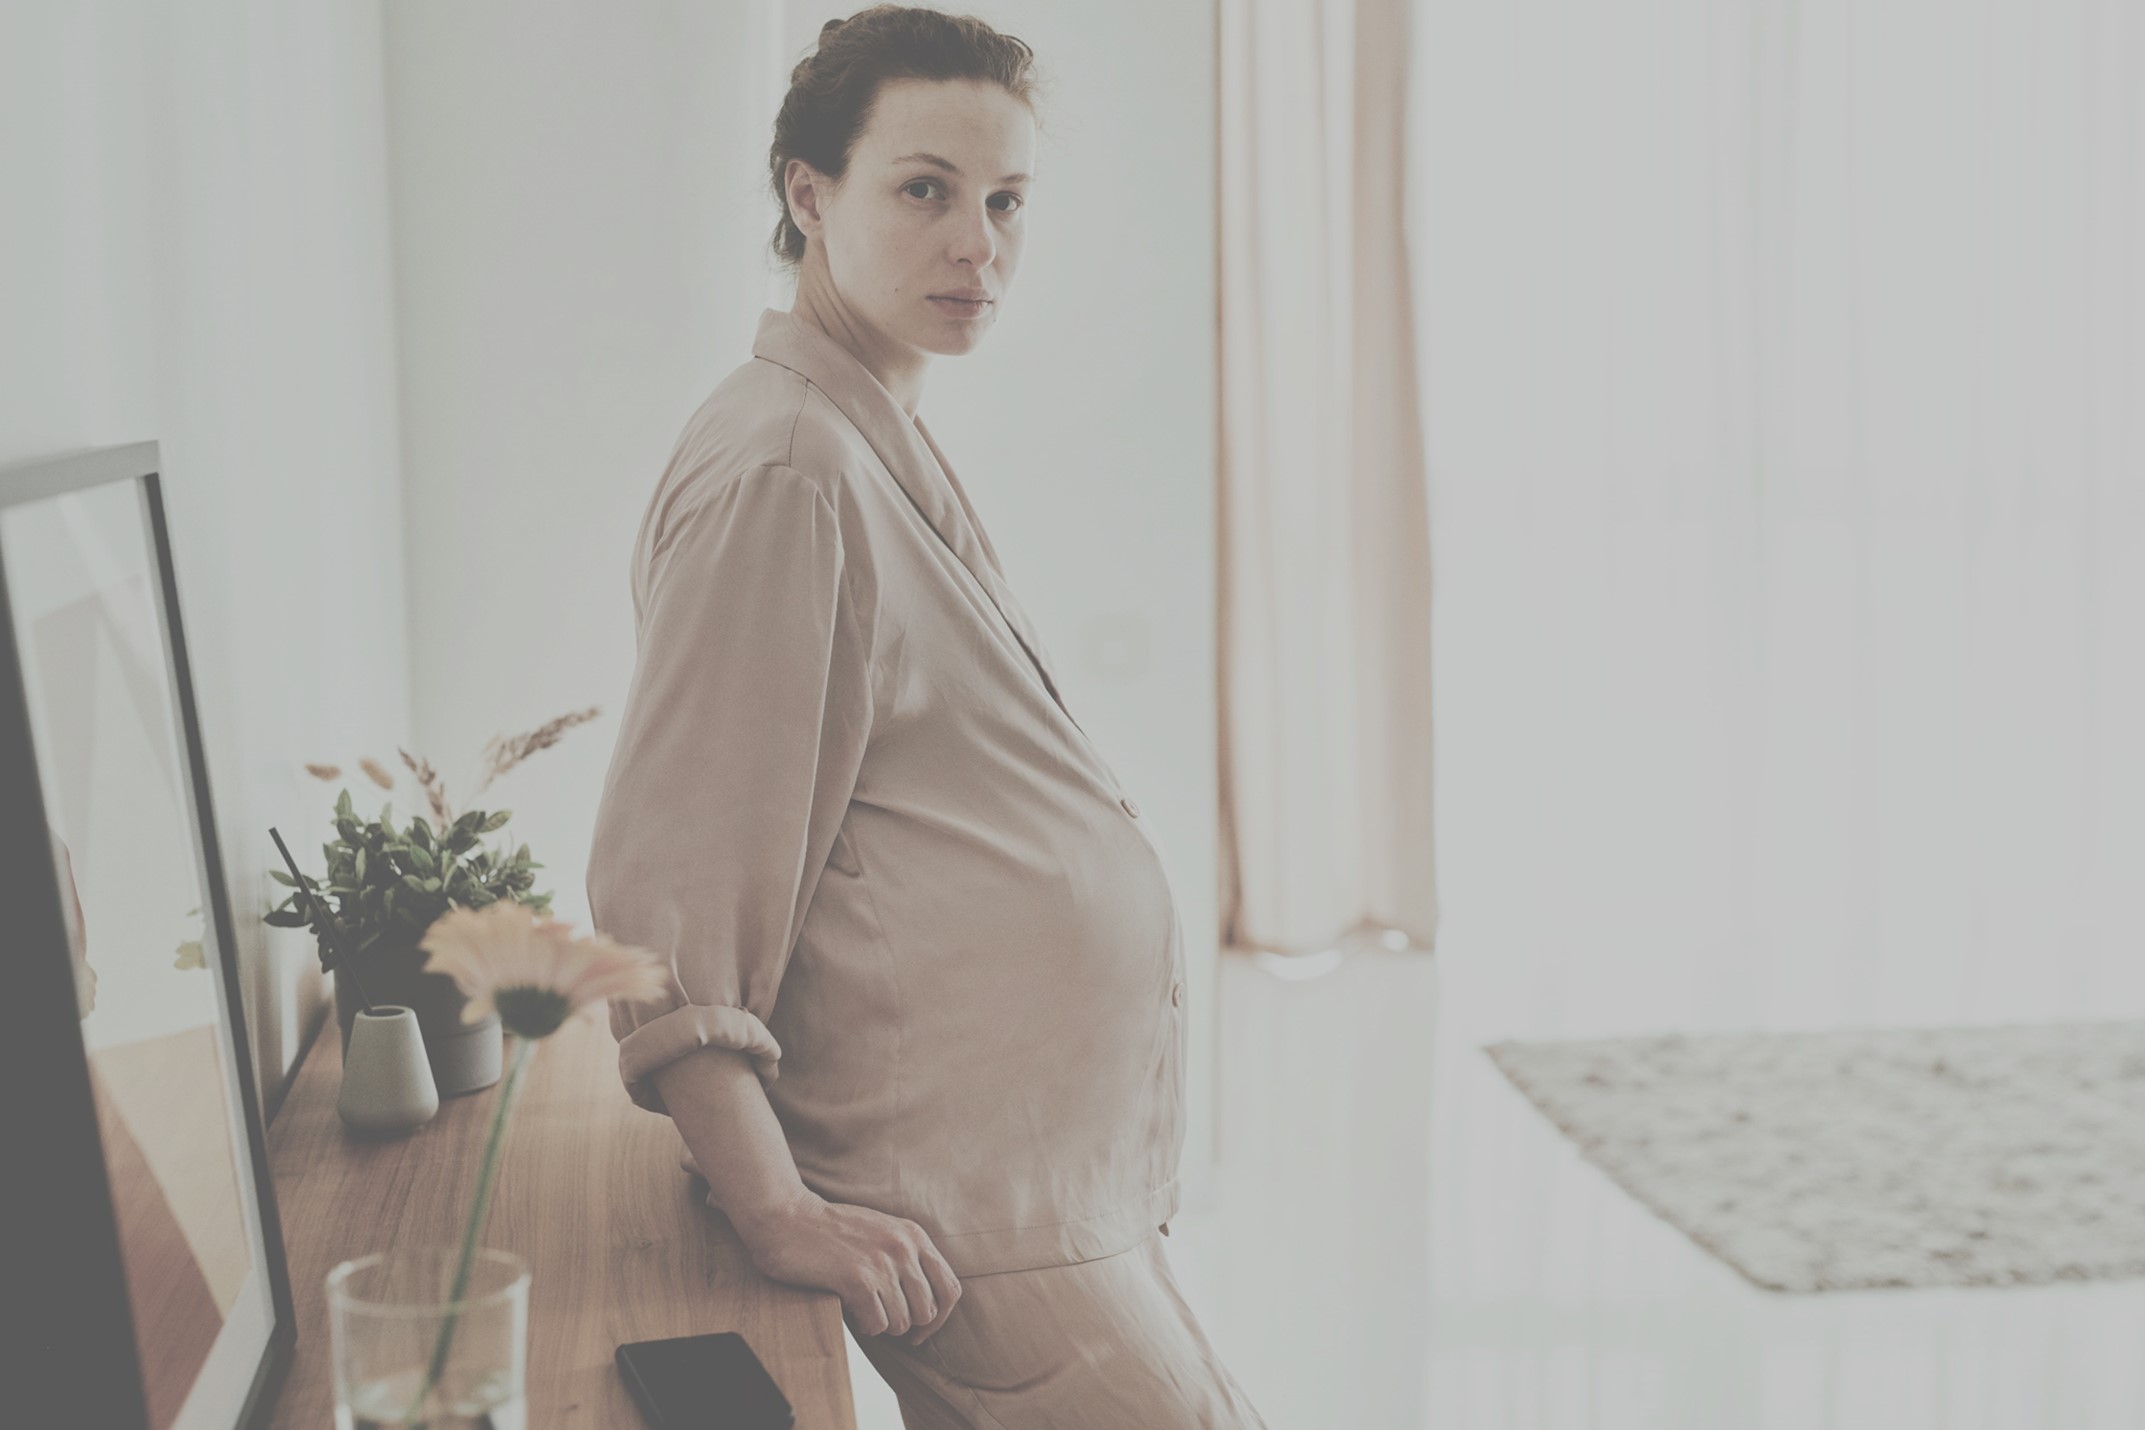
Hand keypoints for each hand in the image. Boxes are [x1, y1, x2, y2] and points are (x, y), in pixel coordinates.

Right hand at [732, 1188, 961, 1343]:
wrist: (788, 1218)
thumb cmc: (830, 1230)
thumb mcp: (881, 1232)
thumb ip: (906, 1257)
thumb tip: (926, 1307)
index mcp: (914, 1236)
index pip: (950, 1289)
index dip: (939, 1318)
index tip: (920, 1331)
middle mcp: (905, 1248)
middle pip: (927, 1312)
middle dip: (904, 1324)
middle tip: (880, 1318)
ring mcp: (883, 1263)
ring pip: (901, 1323)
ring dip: (880, 1324)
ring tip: (860, 1307)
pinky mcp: (858, 1280)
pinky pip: (877, 1325)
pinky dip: (863, 1325)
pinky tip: (848, 1308)